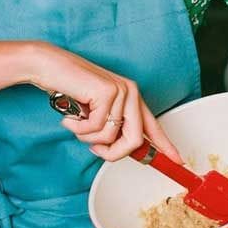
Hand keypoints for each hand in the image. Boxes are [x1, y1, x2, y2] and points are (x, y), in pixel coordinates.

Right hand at [26, 41, 181, 161]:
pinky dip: (79, 129)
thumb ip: (112, 127)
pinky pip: (96, 129)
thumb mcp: (96, 111)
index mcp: (131, 97)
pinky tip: (70, 116)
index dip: (165, 145)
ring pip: (111, 138)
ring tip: (76, 122)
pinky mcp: (107, 92)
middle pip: (134, 141)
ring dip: (88, 138)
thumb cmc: (70, 89)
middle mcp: (130, 92)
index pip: (152, 126)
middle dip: (112, 153)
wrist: (49, 66)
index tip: (178, 160)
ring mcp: (120, 91)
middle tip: (94, 149)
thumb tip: (123, 152)